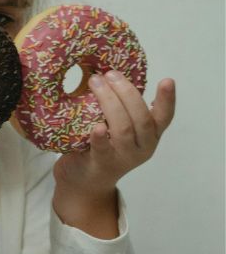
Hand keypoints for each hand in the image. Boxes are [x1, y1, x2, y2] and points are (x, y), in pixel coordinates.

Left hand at [53, 74, 175, 195]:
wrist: (85, 181)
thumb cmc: (104, 145)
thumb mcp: (119, 126)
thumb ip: (123, 107)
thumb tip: (112, 73)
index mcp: (149, 135)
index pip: (164, 117)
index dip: (167, 99)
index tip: (167, 80)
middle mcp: (142, 147)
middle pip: (142, 119)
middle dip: (127, 93)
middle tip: (109, 74)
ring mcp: (123, 158)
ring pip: (123, 130)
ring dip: (110, 103)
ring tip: (95, 82)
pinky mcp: (102, 164)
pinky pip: (103, 150)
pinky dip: (101, 137)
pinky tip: (98, 127)